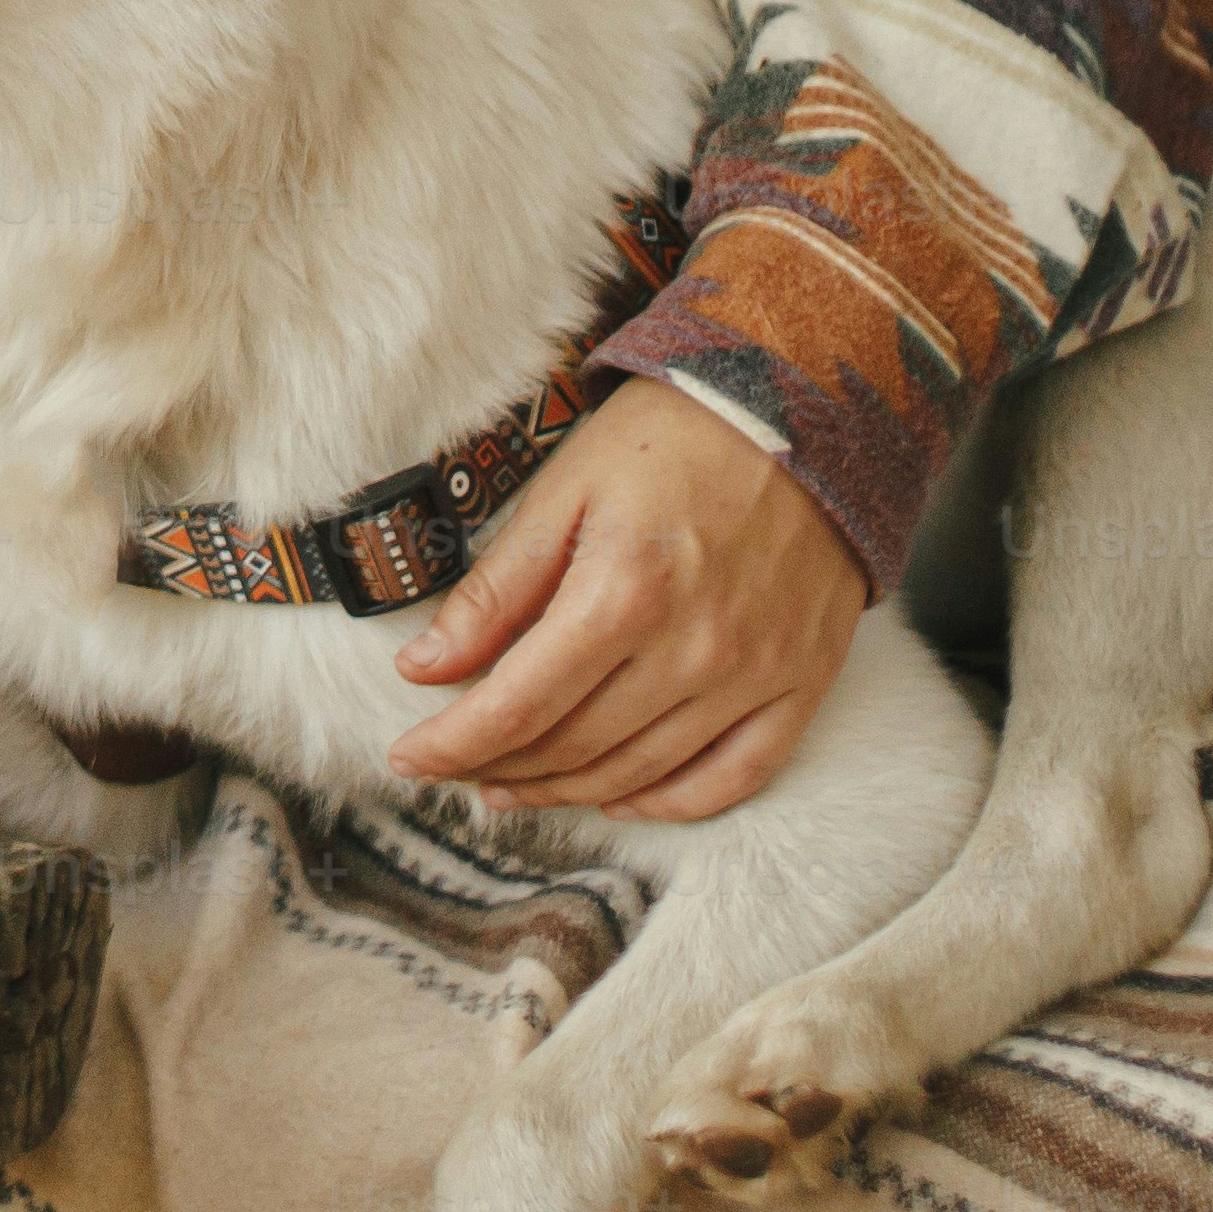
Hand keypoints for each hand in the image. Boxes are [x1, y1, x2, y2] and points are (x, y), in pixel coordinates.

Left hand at [377, 380, 864, 821]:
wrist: (802, 410)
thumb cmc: (671, 439)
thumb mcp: (564, 492)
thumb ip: (496, 589)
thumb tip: (425, 668)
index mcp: (623, 591)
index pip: (518, 704)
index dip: (453, 744)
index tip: (410, 759)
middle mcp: (694, 647)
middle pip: (575, 744)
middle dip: (498, 765)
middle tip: (455, 766)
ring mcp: (754, 674)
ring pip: (642, 771)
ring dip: (568, 789)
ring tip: (515, 783)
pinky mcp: (800, 682)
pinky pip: (736, 776)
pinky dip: (672, 801)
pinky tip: (620, 795)